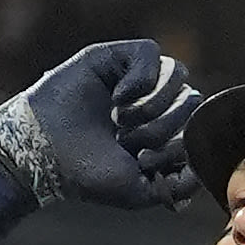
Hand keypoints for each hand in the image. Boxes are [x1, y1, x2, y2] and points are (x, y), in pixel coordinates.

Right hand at [0, 39, 201, 209]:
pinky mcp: (116, 57)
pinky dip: (141, 79)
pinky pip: (152, 54)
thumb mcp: (138, 191)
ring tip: (123, 120)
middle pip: (191, 102)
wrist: (44, 153)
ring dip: (154, 105)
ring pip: (178, 76)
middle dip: (164, 130)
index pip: (196, 128)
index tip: (145, 162)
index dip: (179, 147)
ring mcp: (136, 79)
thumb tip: (200, 170)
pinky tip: (118, 99)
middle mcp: (153, 104)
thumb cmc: (86, 174)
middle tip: (129, 142)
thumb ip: (176, 187)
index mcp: (161, 133)